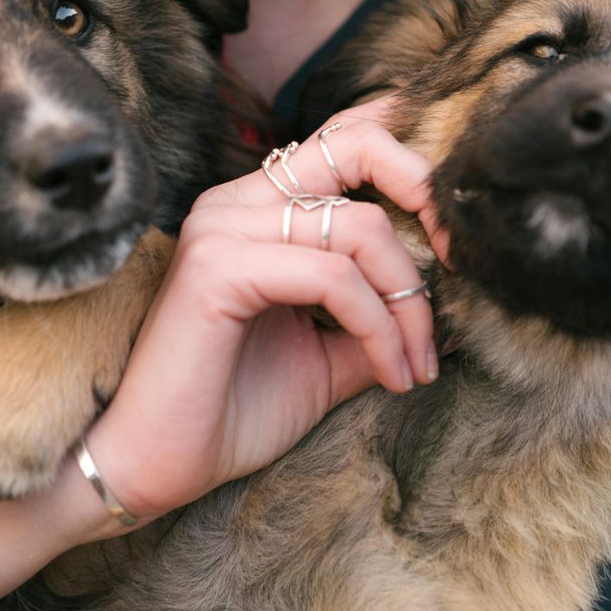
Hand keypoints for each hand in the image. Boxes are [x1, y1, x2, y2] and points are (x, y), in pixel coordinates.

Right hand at [84, 102, 447, 520]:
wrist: (152, 468)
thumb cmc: (229, 412)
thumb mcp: (325, 358)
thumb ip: (374, 319)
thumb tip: (444, 312)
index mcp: (254, 211)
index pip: (337, 142)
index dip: (402, 154)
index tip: (449, 218)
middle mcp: (235, 204)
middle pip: (354, 147)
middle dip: (421, 191)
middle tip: (458, 260)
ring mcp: (223, 229)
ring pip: (357, 226)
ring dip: (407, 302)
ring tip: (414, 365)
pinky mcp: (218, 267)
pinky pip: (332, 276)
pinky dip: (377, 325)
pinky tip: (391, 373)